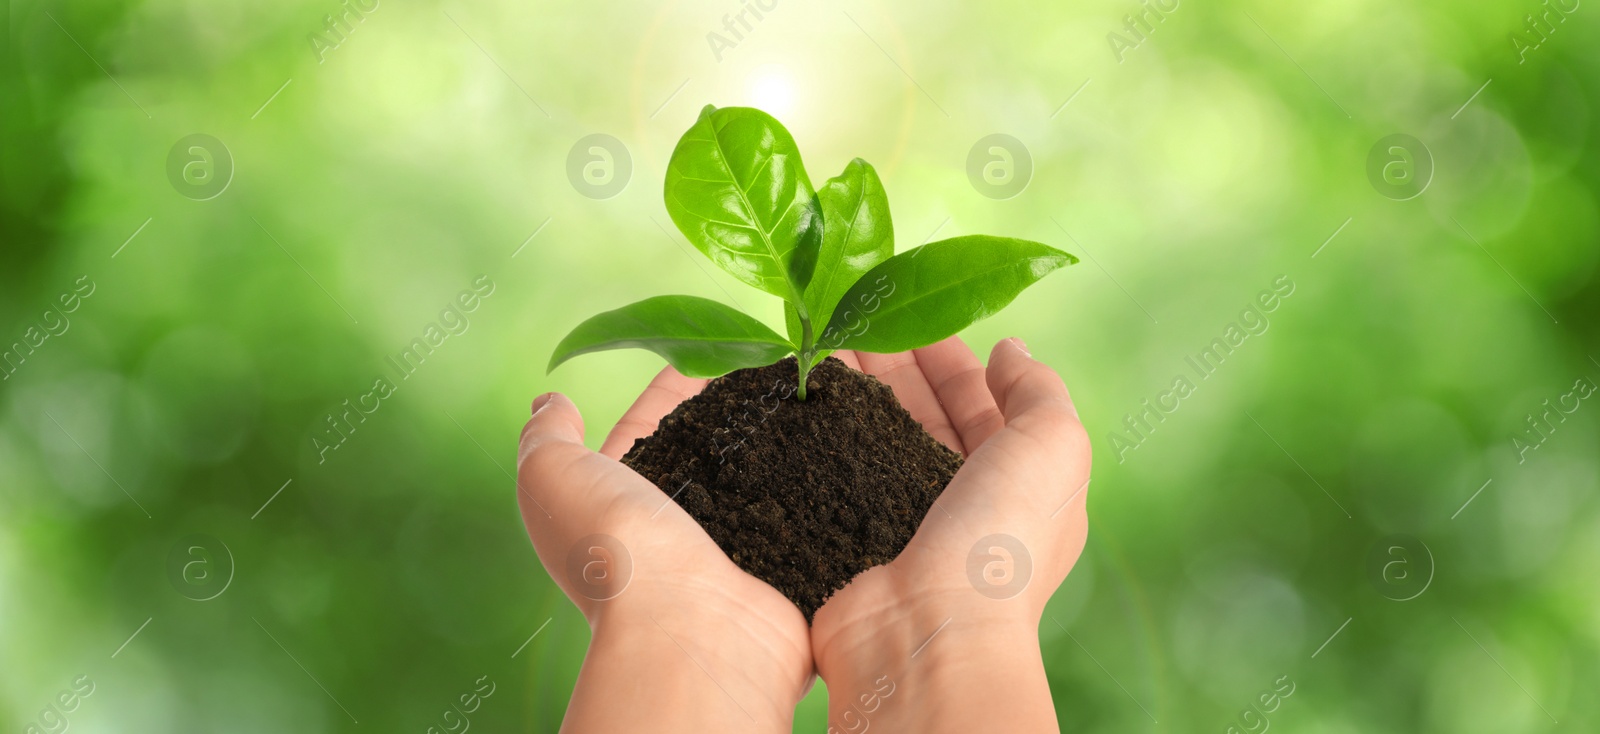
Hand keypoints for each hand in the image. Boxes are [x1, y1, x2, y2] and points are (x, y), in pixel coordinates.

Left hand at [516, 370, 813, 732]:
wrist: (693, 631)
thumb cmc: (619, 551)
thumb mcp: (553, 478)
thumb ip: (547, 438)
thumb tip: (550, 404)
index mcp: (619, 503)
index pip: (648, 426)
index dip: (674, 384)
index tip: (712, 345)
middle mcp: (675, 527)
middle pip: (710, 450)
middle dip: (738, 405)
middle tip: (778, 359)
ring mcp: (734, 547)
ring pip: (763, 475)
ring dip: (786, 435)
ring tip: (817, 385)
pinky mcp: (785, 564)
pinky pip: (808, 508)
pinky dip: (824, 475)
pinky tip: (843, 437)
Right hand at [811, 336, 1090, 732]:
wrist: (926, 633)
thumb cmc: (999, 543)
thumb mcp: (1054, 450)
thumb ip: (1040, 391)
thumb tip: (1011, 350)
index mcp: (1012, 481)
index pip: (979, 403)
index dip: (948, 357)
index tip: (909, 313)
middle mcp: (955, 501)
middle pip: (918, 413)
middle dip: (888, 362)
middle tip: (849, 315)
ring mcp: (896, 519)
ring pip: (868, 435)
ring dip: (847, 387)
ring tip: (815, 341)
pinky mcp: (844, 533)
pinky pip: (828, 466)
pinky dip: (814, 428)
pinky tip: (792, 392)